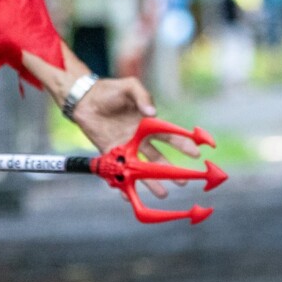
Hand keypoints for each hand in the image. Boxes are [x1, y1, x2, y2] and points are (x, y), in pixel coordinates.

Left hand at [71, 76, 200, 198]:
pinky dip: (123, 182)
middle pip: (158, 156)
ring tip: (163, 194)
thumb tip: (153, 112)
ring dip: (151, 181)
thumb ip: (142, 96)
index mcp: (148, 122)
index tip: (196, 154)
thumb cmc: (110, 90)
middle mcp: (139, 137)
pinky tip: (128, 194)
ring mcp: (125, 146)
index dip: (183, 144)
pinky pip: (119, 169)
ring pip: (142, 167)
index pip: (169, 135)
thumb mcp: (129, 87)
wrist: (85, 98)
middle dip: (171, 169)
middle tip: (182, 182)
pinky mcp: (110, 152)